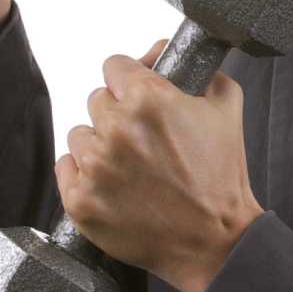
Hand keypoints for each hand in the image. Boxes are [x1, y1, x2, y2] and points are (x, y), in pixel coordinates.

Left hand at [55, 38, 264, 291]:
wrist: (215, 242)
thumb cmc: (221, 178)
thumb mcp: (225, 108)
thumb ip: (197, 70)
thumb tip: (159, 50)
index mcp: (148, 100)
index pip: (115, 66)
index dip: (130, 81)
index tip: (139, 97)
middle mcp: (116, 129)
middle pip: (97, 101)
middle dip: (118, 116)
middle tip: (145, 142)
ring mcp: (95, 167)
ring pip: (80, 136)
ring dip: (101, 147)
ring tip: (132, 170)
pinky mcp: (80, 200)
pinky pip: (67, 169)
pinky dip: (86, 177)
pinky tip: (115, 188)